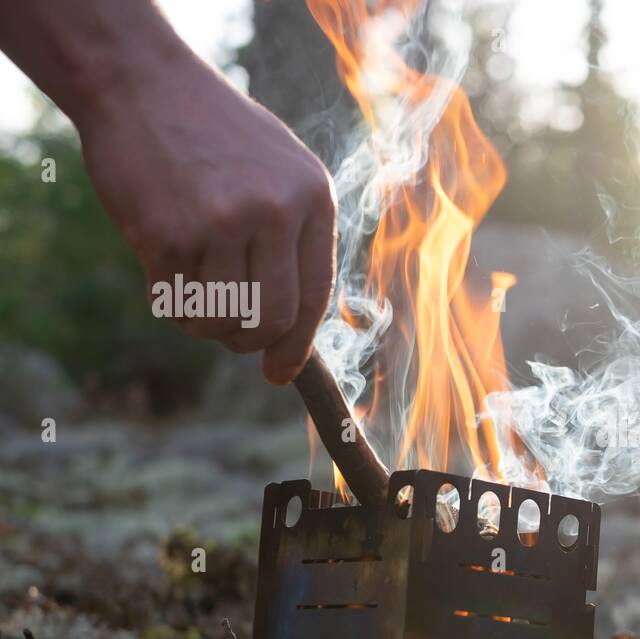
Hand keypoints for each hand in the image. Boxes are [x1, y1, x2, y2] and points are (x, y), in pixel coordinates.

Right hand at [77, 54, 336, 384]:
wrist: (142, 82)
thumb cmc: (216, 133)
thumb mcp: (282, 169)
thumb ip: (298, 234)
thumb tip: (297, 325)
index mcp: (312, 198)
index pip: (316, 295)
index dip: (298, 345)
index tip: (280, 373)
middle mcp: (274, 212)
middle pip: (271, 319)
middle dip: (250, 342)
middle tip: (232, 337)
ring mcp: (221, 222)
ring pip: (221, 319)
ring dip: (206, 323)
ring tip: (195, 289)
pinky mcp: (167, 233)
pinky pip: (176, 304)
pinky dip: (172, 303)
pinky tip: (166, 270)